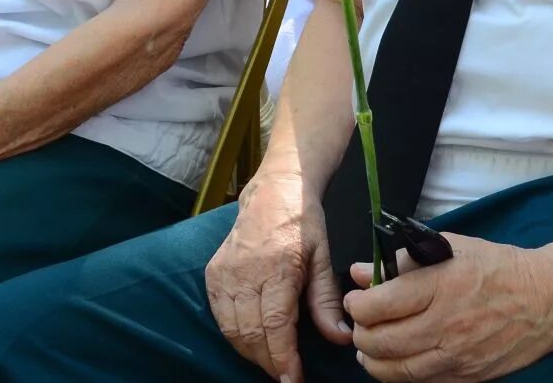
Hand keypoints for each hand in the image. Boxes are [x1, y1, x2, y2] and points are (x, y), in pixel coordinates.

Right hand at [206, 171, 347, 381]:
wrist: (273, 189)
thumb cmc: (303, 222)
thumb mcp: (324, 256)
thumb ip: (327, 300)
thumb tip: (339, 337)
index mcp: (277, 265)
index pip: (275, 325)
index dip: (283, 358)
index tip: (293, 379)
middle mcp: (245, 270)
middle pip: (251, 333)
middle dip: (269, 362)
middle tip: (286, 376)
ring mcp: (225, 271)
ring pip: (232, 329)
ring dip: (251, 353)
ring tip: (272, 362)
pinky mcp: (213, 272)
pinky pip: (220, 316)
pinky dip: (234, 335)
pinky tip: (252, 342)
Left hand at [345, 235, 552, 380]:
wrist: (546, 300)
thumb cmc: (497, 268)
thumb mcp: (450, 249)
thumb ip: (402, 261)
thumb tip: (361, 273)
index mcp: (440, 287)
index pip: (379, 305)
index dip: (357, 304)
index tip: (355, 299)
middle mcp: (446, 325)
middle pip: (381, 342)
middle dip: (360, 334)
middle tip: (360, 324)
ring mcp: (457, 356)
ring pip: (397, 370)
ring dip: (373, 360)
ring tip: (369, 347)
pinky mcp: (467, 377)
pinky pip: (421, 382)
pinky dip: (400, 374)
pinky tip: (396, 361)